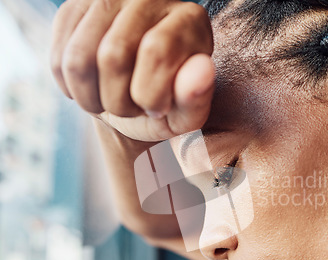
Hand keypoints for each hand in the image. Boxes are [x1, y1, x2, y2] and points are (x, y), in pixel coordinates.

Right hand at [51, 0, 214, 140]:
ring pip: (79, 59)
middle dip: (119, 102)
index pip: (156, 51)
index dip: (150, 95)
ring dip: (93, 100)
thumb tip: (201, 70)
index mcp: (189, 19)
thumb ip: (196, 98)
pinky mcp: (74, 9)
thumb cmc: (167, 104)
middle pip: (113, 55)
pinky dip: (72, 90)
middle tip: (132, 108)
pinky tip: (94, 91)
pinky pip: (58, 59)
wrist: (133, 97)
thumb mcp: (186, 113)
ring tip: (112, 103)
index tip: (157, 109)